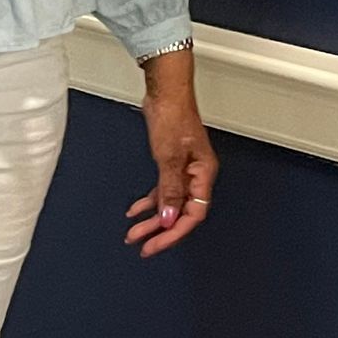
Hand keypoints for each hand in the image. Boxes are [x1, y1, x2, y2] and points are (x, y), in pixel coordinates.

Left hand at [125, 52, 217, 257]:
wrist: (166, 93)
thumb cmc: (174, 116)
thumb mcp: (169, 157)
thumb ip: (169, 190)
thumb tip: (168, 218)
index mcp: (203, 174)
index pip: (192, 214)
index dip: (173, 233)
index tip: (155, 244)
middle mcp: (196, 176)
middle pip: (180, 213)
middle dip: (159, 231)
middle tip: (140, 245)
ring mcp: (184, 171)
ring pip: (169, 204)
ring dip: (151, 219)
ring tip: (133, 232)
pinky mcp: (172, 164)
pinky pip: (162, 191)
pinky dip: (149, 202)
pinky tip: (135, 211)